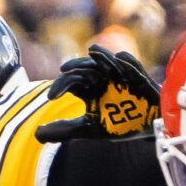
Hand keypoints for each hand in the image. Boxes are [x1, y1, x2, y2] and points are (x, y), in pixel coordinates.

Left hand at [36, 47, 159, 143]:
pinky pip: (132, 64)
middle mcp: (102, 79)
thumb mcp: (91, 129)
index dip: (60, 87)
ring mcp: (120, 75)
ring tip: (93, 51)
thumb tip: (36, 134)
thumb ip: (66, 130)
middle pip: (86, 67)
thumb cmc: (121, 126)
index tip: (50, 98)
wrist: (148, 128)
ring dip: (101, 56)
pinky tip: (121, 59)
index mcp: (90, 89)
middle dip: (76, 66)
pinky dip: (127, 61)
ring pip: (107, 60)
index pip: (72, 82)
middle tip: (64, 69)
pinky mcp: (138, 76)